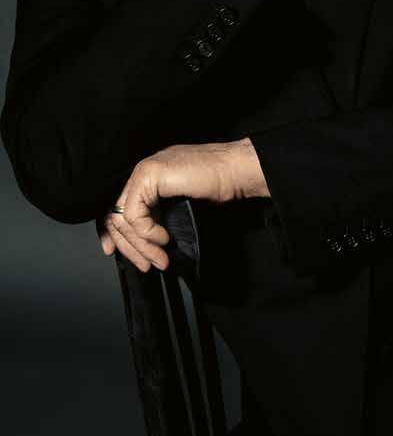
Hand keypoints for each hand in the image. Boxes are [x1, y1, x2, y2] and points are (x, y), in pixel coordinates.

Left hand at [97, 138, 268, 271]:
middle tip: (146, 265)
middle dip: (130, 246)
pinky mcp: (149, 174)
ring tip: (160, 258)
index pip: (119, 206)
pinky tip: (164, 238)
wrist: (237, 170)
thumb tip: (147, 243)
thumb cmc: (220, 185)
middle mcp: (142, 172)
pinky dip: (147, 232)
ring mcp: (144, 171)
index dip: (112, 231)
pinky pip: (135, 214)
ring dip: (141, 245)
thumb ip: (162, 215)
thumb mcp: (182, 205)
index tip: (113, 252)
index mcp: (149, 177)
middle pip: (117, 214)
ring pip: (124, 217)